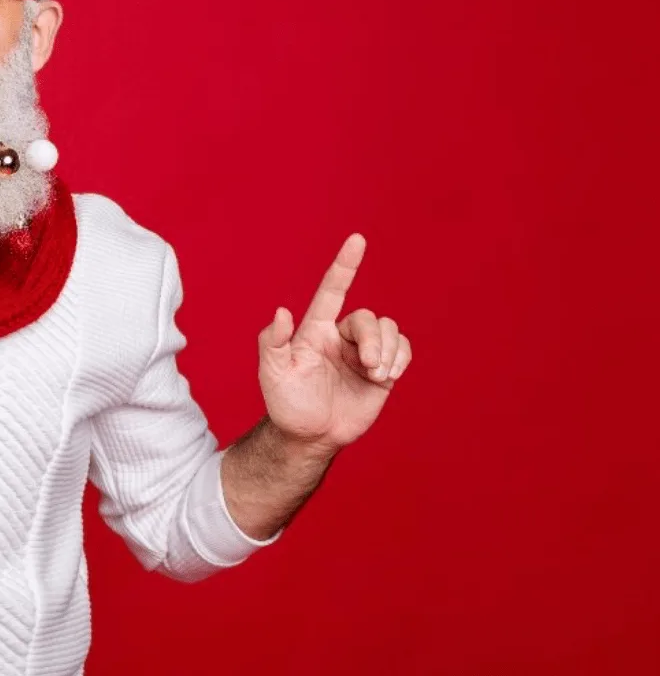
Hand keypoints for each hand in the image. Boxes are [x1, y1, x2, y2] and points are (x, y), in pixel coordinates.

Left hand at [256, 233, 412, 454]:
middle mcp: (341, 336)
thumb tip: (281, 312)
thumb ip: (272, 342)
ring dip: (388, 351)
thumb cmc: (287, 403)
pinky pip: (403, 348)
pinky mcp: (382, 370)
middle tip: (369, 368)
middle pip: (368, 318)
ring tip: (376, 375)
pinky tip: (388, 376)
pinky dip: (401, 358)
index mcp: (315, 330)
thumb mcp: (272, 374)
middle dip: (373, 340)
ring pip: (389, 329)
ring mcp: (362, 352)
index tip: (357, 239)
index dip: (344, 265)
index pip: (332, 290)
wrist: (310, 436)